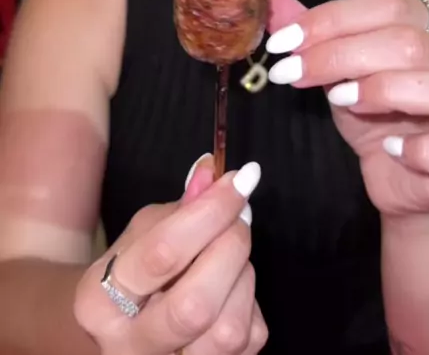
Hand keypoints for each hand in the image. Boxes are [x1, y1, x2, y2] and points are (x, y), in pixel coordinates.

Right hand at [75, 158, 266, 354]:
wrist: (120, 330)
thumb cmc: (136, 272)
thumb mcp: (143, 231)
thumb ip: (179, 205)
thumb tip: (210, 171)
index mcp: (98, 299)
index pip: (162, 252)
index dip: (210, 211)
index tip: (240, 179)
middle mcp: (127, 346)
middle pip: (195, 305)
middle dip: (230, 249)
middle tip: (241, 216)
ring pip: (228, 331)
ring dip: (243, 278)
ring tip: (232, 255)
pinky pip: (249, 339)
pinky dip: (250, 301)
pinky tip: (232, 286)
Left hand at [267, 0, 428, 216]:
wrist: (406, 184)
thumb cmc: (378, 120)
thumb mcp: (340, 77)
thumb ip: (317, 43)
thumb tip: (276, 12)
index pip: (388, 3)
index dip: (332, 18)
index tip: (283, 42)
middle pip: (409, 42)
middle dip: (340, 55)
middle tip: (292, 74)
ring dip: (386, 91)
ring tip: (344, 102)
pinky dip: (423, 150)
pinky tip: (392, 148)